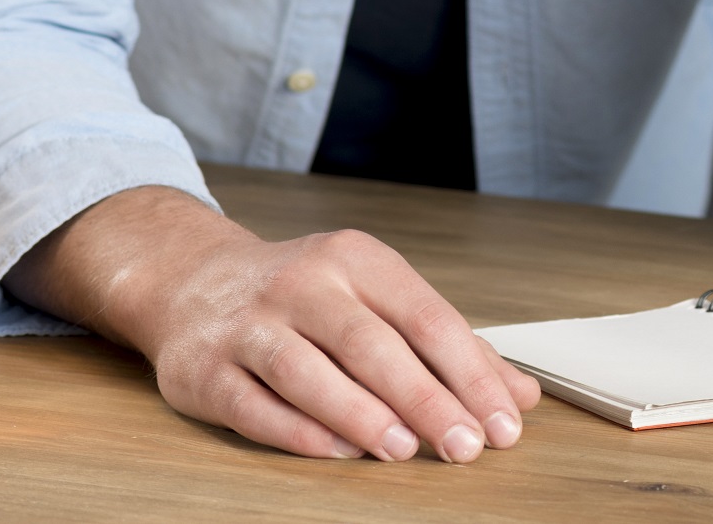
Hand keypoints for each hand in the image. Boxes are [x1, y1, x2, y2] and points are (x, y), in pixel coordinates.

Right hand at [7, 186, 539, 462]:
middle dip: (425, 398)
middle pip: (371, 344)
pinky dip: (297, 430)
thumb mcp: (376, 298)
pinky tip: (338, 453)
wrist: (192, 279)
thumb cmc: (306, 297)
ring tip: (403, 451)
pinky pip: (254, 403)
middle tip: (465, 446)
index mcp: (355, 259)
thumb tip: (521, 396)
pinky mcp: (204, 367)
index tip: (503, 422)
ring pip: (308, 370)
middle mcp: (302, 283)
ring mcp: (249, 324)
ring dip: (360, 413)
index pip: (426, 315)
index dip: (469, 372)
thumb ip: (447, 348)